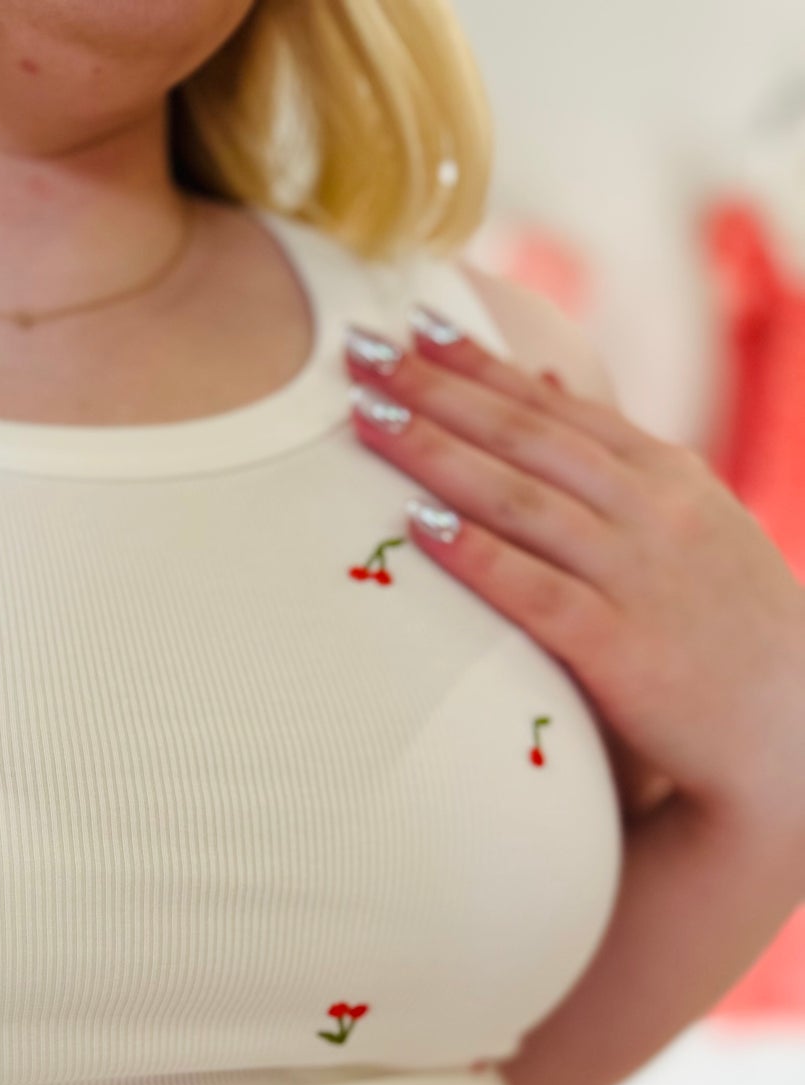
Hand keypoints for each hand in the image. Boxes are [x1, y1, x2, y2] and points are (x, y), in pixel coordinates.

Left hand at [343, 314, 804, 861]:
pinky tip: (417, 523)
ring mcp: (637, 574)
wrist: (795, 728)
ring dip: (436, 451)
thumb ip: (619, 464)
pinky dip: (475, 552)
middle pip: (524, 436)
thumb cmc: (730, 631)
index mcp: (667, 475)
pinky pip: (533, 589)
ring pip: (518, 497)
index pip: (555, 406)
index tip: (411, 321)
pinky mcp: (620, 646)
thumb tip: (547, 390)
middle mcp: (653, 510)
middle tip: (358, 348)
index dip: (479, 363)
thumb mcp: (694, 522)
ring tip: (365, 415)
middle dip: (435, 387)